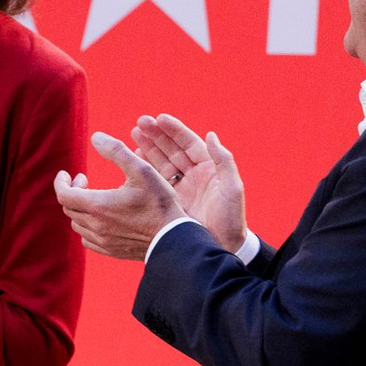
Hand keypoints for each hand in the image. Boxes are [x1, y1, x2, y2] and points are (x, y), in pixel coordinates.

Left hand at [54, 131, 186, 259]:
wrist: (174, 238)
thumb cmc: (159, 202)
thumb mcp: (141, 169)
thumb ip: (117, 151)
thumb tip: (95, 137)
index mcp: (98, 205)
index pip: (64, 195)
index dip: (61, 182)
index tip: (67, 173)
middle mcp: (96, 226)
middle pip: (69, 208)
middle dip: (72, 192)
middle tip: (85, 181)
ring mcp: (102, 241)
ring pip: (77, 224)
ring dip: (79, 209)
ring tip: (93, 198)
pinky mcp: (111, 251)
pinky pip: (87, 239)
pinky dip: (87, 226)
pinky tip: (100, 218)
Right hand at [131, 115, 246, 252]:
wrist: (222, 248)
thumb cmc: (231, 219)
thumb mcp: (231, 189)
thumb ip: (224, 161)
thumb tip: (211, 135)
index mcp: (208, 168)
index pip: (189, 143)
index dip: (174, 130)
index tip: (159, 118)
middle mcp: (193, 174)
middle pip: (172, 148)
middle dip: (157, 134)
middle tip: (140, 122)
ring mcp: (181, 187)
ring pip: (162, 161)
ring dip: (148, 147)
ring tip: (133, 133)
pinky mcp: (170, 201)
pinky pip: (155, 180)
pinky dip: (145, 168)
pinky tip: (134, 158)